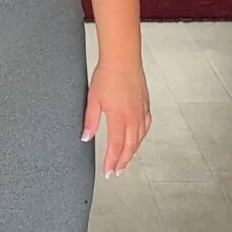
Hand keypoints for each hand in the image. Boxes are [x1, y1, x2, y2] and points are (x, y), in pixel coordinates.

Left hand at [82, 59, 149, 178]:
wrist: (123, 59)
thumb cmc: (107, 76)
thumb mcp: (93, 100)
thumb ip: (90, 121)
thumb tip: (85, 138)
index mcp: (119, 118)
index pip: (116, 146)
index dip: (112, 162)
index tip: (108, 172)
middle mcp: (133, 118)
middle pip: (130, 147)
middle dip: (122, 161)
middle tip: (116, 172)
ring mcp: (141, 112)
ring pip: (139, 138)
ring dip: (132, 152)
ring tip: (125, 161)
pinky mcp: (145, 105)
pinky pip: (145, 127)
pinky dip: (141, 137)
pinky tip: (138, 139)